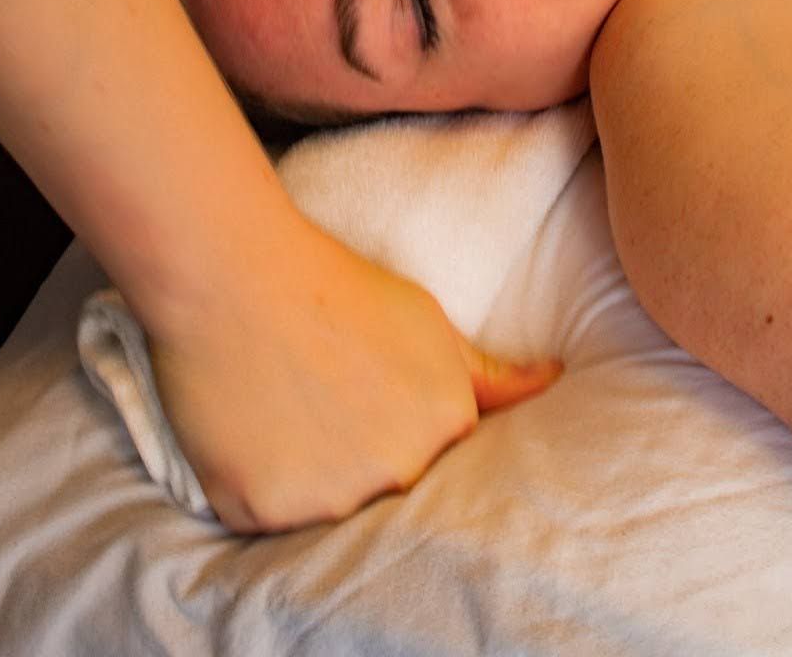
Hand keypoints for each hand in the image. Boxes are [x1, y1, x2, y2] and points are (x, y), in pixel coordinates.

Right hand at [150, 213, 560, 531]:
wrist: (237, 273)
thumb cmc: (333, 287)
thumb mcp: (428, 323)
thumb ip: (491, 374)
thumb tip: (554, 379)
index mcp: (445, 425)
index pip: (434, 460)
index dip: (393, 425)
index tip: (364, 394)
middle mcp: (398, 471)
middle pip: (382, 490)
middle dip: (355, 453)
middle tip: (320, 392)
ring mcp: (332, 497)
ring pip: (325, 509)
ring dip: (306, 472)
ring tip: (284, 401)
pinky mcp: (266, 510)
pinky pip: (265, 519)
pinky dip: (255, 482)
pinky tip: (251, 426)